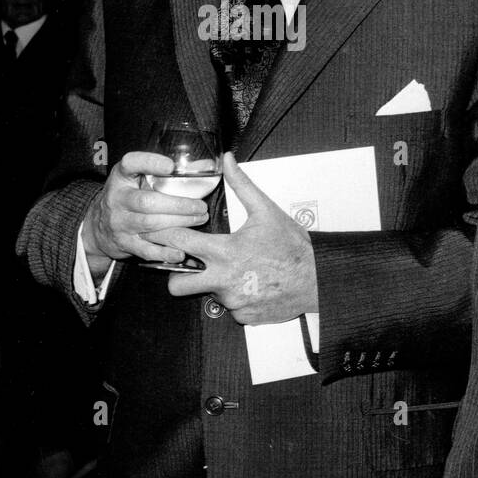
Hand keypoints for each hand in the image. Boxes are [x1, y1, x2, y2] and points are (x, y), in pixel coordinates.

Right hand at [82, 151, 209, 278]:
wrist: (98, 226)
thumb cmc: (126, 196)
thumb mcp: (135, 178)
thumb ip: (163, 172)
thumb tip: (205, 166)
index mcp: (121, 177)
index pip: (130, 164)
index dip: (150, 163)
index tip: (170, 166)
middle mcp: (117, 198)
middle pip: (147, 202)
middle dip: (178, 205)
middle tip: (201, 206)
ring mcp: (119, 222)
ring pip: (150, 224)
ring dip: (178, 223)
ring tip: (199, 220)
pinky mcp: (124, 243)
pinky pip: (146, 249)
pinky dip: (164, 252)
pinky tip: (180, 252)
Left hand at [152, 153, 317, 323]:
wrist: (319, 278)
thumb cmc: (293, 245)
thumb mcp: (266, 210)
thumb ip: (242, 185)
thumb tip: (228, 161)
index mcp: (225, 252)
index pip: (179, 244)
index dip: (163, 237)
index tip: (157, 233)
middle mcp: (224, 280)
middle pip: (177, 286)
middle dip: (176, 276)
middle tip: (187, 265)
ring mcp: (234, 302)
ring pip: (209, 296)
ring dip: (217, 285)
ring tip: (239, 271)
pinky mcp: (245, 317)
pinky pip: (232, 309)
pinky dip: (238, 298)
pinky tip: (252, 285)